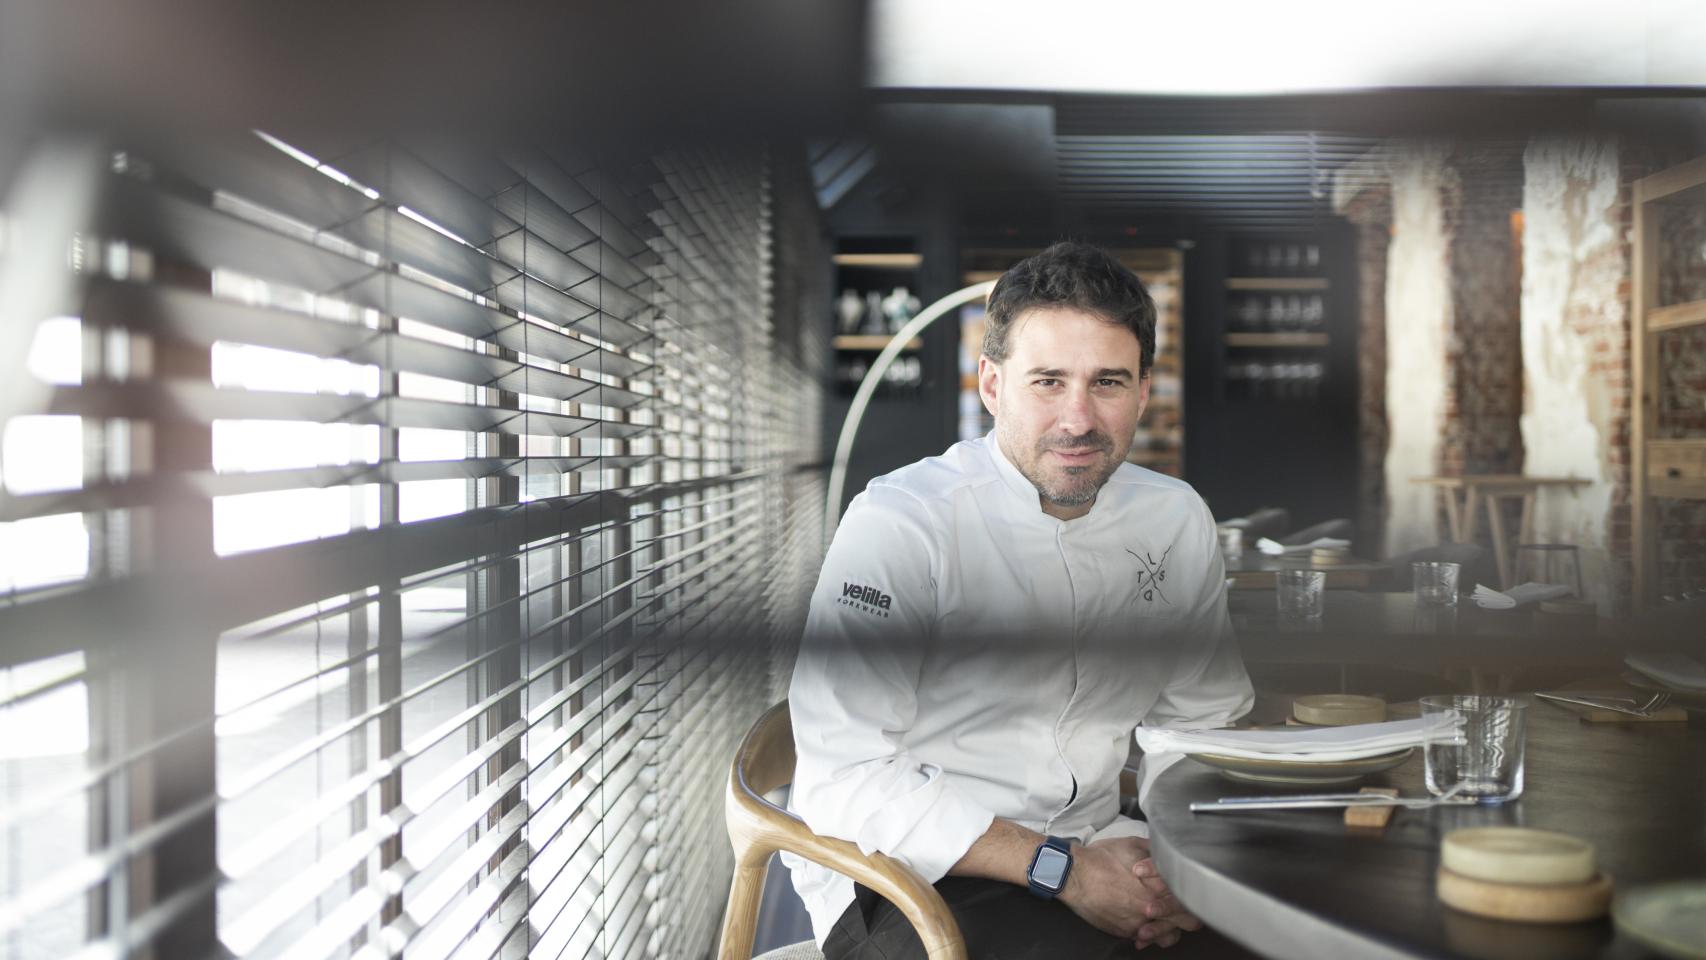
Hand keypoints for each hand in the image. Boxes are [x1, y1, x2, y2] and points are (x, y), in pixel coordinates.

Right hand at [1056, 836, 1195, 944]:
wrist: (1074, 875)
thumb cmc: (1100, 859)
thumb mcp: (1131, 845)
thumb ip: (1154, 851)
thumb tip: (1166, 850)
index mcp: (1158, 886)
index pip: (1189, 898)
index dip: (1192, 894)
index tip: (1190, 891)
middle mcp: (1152, 908)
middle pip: (1187, 921)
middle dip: (1188, 915)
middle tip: (1185, 909)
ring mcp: (1139, 924)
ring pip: (1170, 937)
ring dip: (1170, 929)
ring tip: (1165, 920)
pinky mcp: (1125, 932)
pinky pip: (1147, 942)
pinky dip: (1149, 936)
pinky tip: (1146, 927)